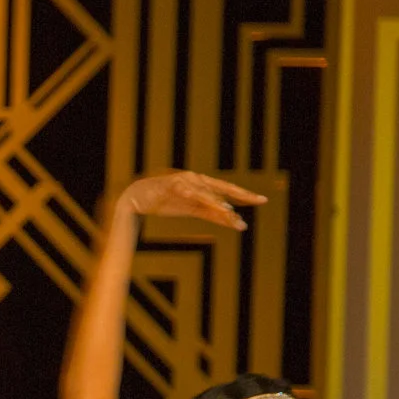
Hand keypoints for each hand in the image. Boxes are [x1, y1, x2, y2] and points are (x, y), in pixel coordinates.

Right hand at [120, 172, 262, 232]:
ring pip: (208, 195)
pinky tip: (212, 204)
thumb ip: (210, 212)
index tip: (261, 201)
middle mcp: (197, 180)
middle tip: (261, 200)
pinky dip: (201, 198)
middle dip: (242, 195)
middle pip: (223, 189)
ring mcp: (186, 183)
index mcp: (202, 184)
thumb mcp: (190, 209)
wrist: (136, 196)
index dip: (244, 195)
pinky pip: (190, 194)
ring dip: (220, 205)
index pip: (227, 190)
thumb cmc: (164, 201)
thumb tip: (231, 218)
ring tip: (232, 215)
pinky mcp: (173, 187)